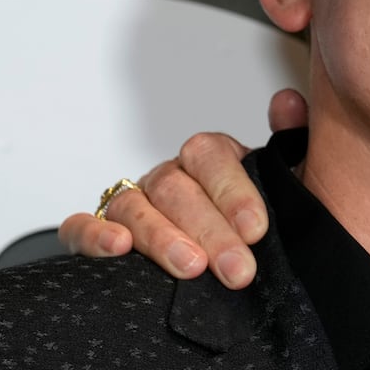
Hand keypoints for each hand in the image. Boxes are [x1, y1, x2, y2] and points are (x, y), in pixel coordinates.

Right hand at [57, 89, 310, 288]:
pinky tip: (117, 248)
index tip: (256, 229)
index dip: (234, 192)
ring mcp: (132, 203)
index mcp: (210, 160)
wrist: (233, 266)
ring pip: (134, 207)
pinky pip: (79, 227)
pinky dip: (93, 234)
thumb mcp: (287, 189)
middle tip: (236, 268)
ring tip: (192, 267)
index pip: (212, 157)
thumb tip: (288, 102)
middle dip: (210, 230)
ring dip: (162, 237)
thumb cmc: (256, 229)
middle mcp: (169, 177)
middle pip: (177, 189)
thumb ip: (289, 142)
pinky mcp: (96, 234)